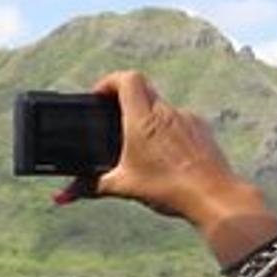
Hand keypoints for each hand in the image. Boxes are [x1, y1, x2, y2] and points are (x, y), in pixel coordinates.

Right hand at [64, 70, 269, 240]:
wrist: (214, 196)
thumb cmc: (169, 189)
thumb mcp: (124, 187)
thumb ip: (90, 187)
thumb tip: (62, 197)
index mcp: (142, 120)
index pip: (126, 78)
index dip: (109, 82)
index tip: (99, 97)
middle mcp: (166, 112)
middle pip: (143, 89)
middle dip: (125, 100)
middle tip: (114, 119)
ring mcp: (187, 118)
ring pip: (162, 106)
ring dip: (147, 118)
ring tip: (140, 145)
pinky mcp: (201, 129)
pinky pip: (180, 120)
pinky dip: (168, 131)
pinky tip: (166, 155)